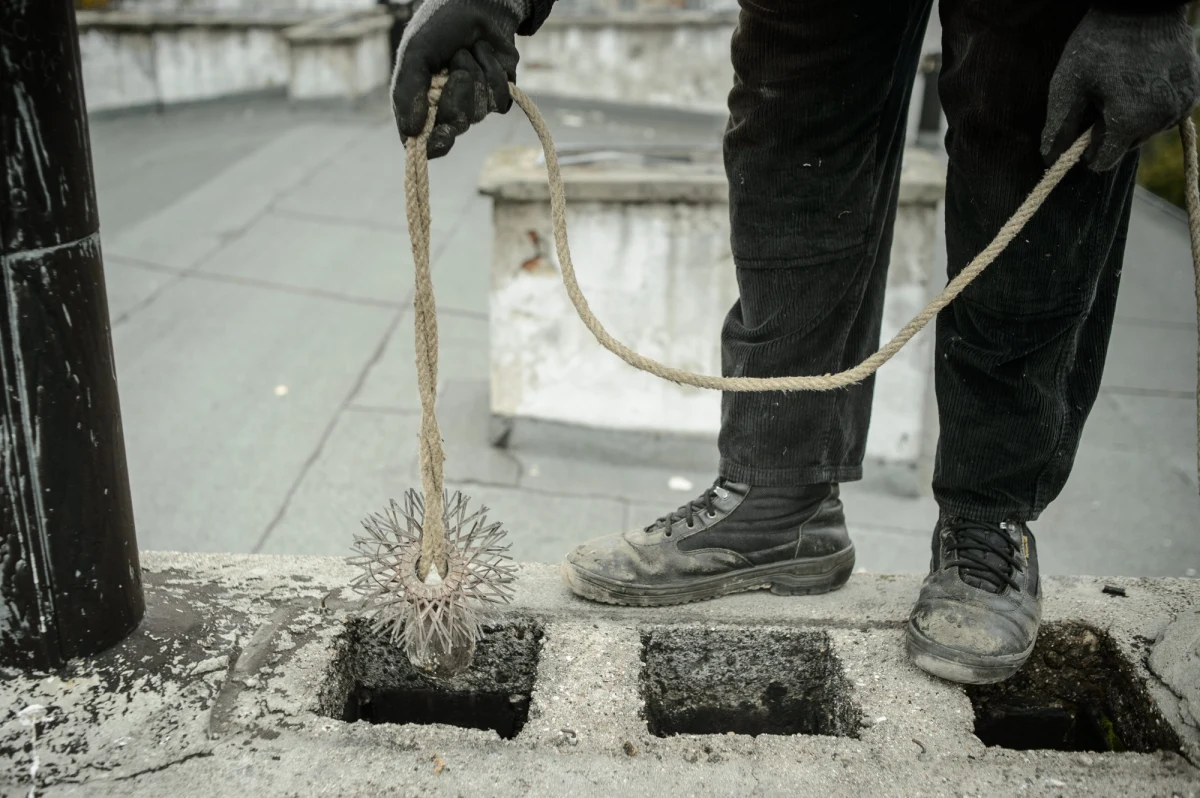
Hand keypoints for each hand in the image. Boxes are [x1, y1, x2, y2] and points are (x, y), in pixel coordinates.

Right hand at [391, 0, 536, 157]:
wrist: (477, 5)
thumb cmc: (440, 28)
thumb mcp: (415, 54)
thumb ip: (408, 92)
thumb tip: (412, 133)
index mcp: (420, 104)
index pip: (425, 142)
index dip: (434, 143)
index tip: (442, 132)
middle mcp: (445, 109)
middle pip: (454, 127)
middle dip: (456, 93)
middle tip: (453, 65)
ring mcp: (473, 105)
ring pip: (479, 112)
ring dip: (474, 75)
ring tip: (467, 53)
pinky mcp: (497, 96)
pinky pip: (500, 102)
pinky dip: (493, 74)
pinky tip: (485, 55)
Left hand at [1041, 6, 1199, 171]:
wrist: (1142, 5)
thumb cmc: (1099, 44)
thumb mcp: (1068, 84)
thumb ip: (1059, 125)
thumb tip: (1049, 158)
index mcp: (1129, 121)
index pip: (1105, 160)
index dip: (1087, 152)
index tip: (1081, 133)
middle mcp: (1161, 119)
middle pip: (1127, 145)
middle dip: (1111, 131)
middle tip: (1101, 99)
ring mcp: (1182, 104)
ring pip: (1148, 130)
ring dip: (1133, 118)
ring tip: (1121, 86)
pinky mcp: (1193, 90)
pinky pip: (1168, 112)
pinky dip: (1153, 105)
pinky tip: (1141, 82)